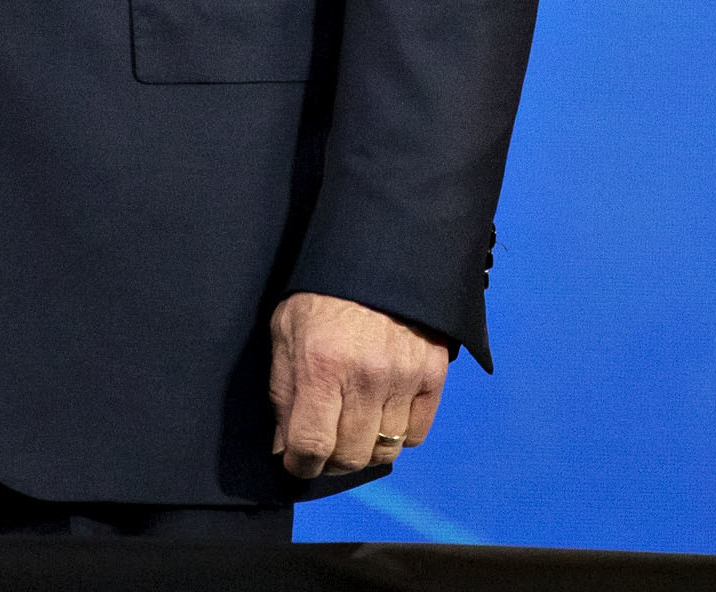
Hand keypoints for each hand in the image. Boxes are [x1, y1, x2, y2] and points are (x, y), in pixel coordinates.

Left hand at [268, 292, 446, 478]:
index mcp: (322, 366)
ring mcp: (404, 376)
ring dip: (367, 448)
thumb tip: (284, 448)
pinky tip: (385, 414)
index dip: (300, 465)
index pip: (311, 447)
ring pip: (385, 450)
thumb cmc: (324, 293)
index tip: (298, 461)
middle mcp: (366, 377)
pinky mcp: (433, 373)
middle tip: (328, 443)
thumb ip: (283, 393)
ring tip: (357, 428)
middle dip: (332, 460)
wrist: (380, 250)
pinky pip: (418, 433)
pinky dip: (401, 434)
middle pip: (350, 457)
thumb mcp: (286, 333)